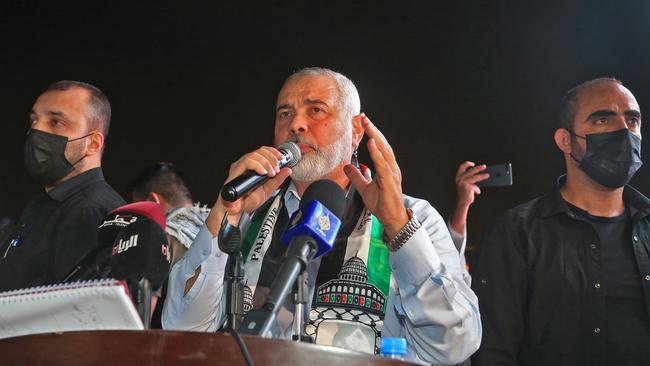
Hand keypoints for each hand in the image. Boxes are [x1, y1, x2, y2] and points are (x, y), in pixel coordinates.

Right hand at [206, 146, 290, 235]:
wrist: (237, 212)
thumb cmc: (247, 202)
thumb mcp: (268, 190)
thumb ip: (277, 180)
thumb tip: (287, 170)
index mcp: (254, 168)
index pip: (263, 152)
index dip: (273, 152)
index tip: (281, 158)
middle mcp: (246, 166)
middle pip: (259, 151)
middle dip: (271, 158)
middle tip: (276, 169)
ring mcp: (240, 167)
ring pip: (254, 155)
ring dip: (266, 162)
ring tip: (270, 173)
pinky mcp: (235, 171)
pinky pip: (246, 162)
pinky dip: (257, 165)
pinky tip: (263, 172)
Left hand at [344, 114, 408, 238]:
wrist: (391, 218)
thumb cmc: (382, 204)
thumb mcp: (364, 188)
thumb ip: (357, 176)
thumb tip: (347, 166)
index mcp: (387, 168)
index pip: (380, 147)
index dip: (373, 135)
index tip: (365, 124)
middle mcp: (391, 168)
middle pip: (383, 145)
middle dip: (374, 131)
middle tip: (365, 119)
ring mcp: (392, 174)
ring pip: (384, 152)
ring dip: (376, 138)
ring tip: (368, 127)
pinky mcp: (389, 182)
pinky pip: (383, 165)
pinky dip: (377, 154)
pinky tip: (372, 144)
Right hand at [450, 161, 488, 233]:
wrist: (461, 203)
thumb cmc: (464, 194)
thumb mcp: (464, 185)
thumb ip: (469, 179)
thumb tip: (478, 175)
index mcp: (458, 177)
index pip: (461, 167)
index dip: (467, 164)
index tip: (473, 163)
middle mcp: (459, 179)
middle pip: (471, 171)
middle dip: (478, 168)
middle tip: (484, 167)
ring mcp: (463, 183)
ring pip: (475, 178)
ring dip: (482, 176)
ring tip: (488, 175)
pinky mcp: (468, 187)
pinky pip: (476, 187)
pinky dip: (477, 190)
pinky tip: (476, 192)